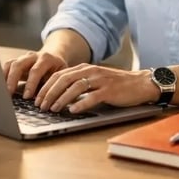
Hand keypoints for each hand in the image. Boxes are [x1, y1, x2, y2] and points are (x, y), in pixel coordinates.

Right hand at [2, 51, 68, 99]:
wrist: (54, 56)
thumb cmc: (58, 70)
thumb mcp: (61, 76)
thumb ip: (54, 86)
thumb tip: (49, 102)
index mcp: (46, 59)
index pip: (36, 70)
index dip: (31, 83)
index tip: (27, 97)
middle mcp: (33, 56)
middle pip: (19, 64)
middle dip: (12, 79)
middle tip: (9, 94)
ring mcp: (23, 58)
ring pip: (10, 64)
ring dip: (4, 78)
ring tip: (2, 92)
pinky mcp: (16, 62)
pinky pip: (6, 67)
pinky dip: (2, 77)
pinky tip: (0, 88)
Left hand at [35, 65, 157, 112]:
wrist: (141, 84)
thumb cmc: (117, 85)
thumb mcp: (95, 80)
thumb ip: (80, 84)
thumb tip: (59, 96)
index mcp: (85, 68)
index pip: (60, 75)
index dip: (46, 86)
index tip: (37, 98)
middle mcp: (91, 71)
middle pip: (64, 79)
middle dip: (49, 93)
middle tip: (41, 105)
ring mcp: (101, 80)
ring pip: (75, 87)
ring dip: (62, 98)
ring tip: (53, 109)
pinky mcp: (110, 90)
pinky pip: (92, 96)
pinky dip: (81, 104)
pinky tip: (73, 110)